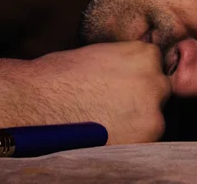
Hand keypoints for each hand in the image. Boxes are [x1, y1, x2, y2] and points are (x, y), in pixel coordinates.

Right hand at [23, 42, 170, 144]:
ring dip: (136, 122)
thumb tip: (131, 76)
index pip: (154, 65)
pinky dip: (128, 140)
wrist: (37, 103)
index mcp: (144, 54)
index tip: (122, 87)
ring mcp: (152, 113)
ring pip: (153, 119)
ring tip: (105, 123)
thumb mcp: (100, 55)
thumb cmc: (59, 76)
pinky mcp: (144, 141)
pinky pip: (143, 141)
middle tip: (113, 106)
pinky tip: (105, 136)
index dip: (137, 77)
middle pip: (158, 92)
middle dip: (140, 99)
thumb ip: (124, 64)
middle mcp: (155, 81)